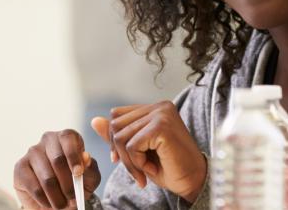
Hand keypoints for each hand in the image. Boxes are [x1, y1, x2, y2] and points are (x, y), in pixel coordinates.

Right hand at [13, 128, 98, 208]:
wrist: (57, 200)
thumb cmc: (76, 184)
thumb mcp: (90, 179)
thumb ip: (91, 168)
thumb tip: (86, 157)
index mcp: (67, 137)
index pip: (68, 138)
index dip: (74, 156)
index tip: (78, 173)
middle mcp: (48, 139)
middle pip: (57, 159)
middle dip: (68, 184)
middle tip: (73, 198)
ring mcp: (32, 152)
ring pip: (47, 177)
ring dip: (57, 196)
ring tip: (62, 204)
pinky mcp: (20, 167)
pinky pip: (34, 187)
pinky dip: (44, 199)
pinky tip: (48, 202)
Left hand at [92, 101, 207, 202]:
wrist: (193, 181)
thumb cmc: (168, 166)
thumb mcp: (137, 151)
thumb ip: (118, 135)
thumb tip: (94, 120)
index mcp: (155, 108)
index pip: (117, 116)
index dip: (115, 140)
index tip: (125, 160)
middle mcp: (159, 106)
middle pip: (116, 126)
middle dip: (121, 153)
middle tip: (137, 171)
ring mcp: (161, 114)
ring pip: (121, 137)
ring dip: (130, 161)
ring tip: (145, 171)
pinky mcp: (161, 126)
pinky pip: (132, 146)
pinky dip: (138, 163)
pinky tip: (152, 169)